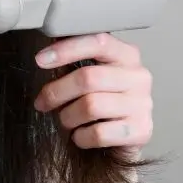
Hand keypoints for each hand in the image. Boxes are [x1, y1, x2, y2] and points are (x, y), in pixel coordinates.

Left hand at [33, 34, 153, 152]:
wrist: (119, 139)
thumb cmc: (98, 100)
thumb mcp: (87, 74)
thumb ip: (72, 60)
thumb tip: (44, 53)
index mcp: (126, 55)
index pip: (98, 42)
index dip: (66, 49)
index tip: (40, 60)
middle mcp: (139, 77)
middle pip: (88, 78)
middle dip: (57, 92)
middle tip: (42, 102)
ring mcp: (143, 104)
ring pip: (91, 106)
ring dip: (68, 117)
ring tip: (66, 120)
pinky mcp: (141, 131)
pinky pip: (99, 133)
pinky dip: (81, 137)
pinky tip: (80, 135)